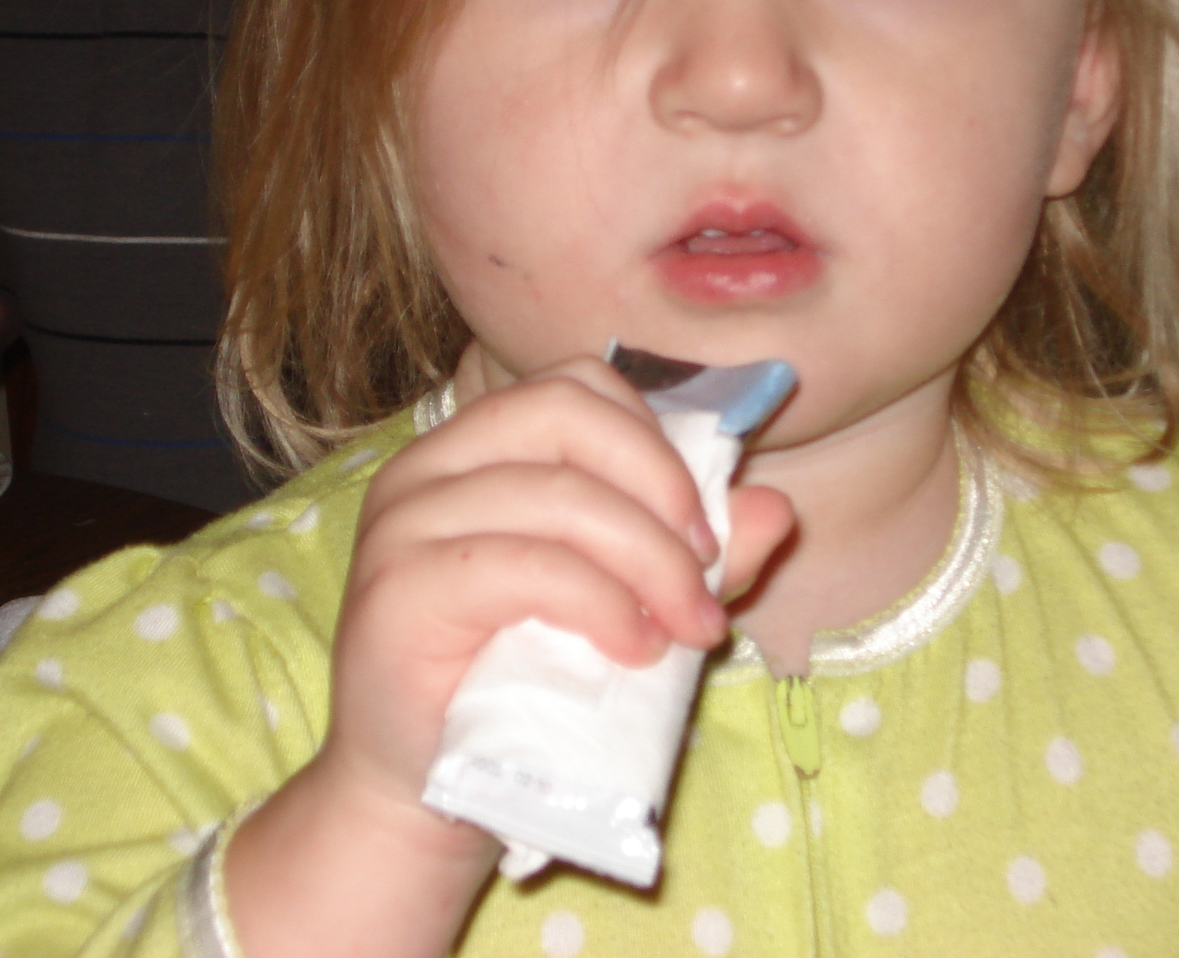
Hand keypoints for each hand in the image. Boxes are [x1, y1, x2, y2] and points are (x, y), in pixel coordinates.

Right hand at [326, 354, 793, 812]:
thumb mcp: (628, 605)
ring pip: (557, 494)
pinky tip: (635, 646)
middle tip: (706, 570)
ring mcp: (404, 524)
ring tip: (685, 627)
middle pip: (564, 413)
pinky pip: (526, 566)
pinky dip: (602, 602)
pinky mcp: (400, 593)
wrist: (431, 793)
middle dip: (659, 487)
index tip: (704, 525)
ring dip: (649, 560)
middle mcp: (427, 467)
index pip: (576, 385)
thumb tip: (778, 509)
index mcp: (472, 447)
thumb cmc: (523, 688)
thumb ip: (691, 554)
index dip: (653, 441)